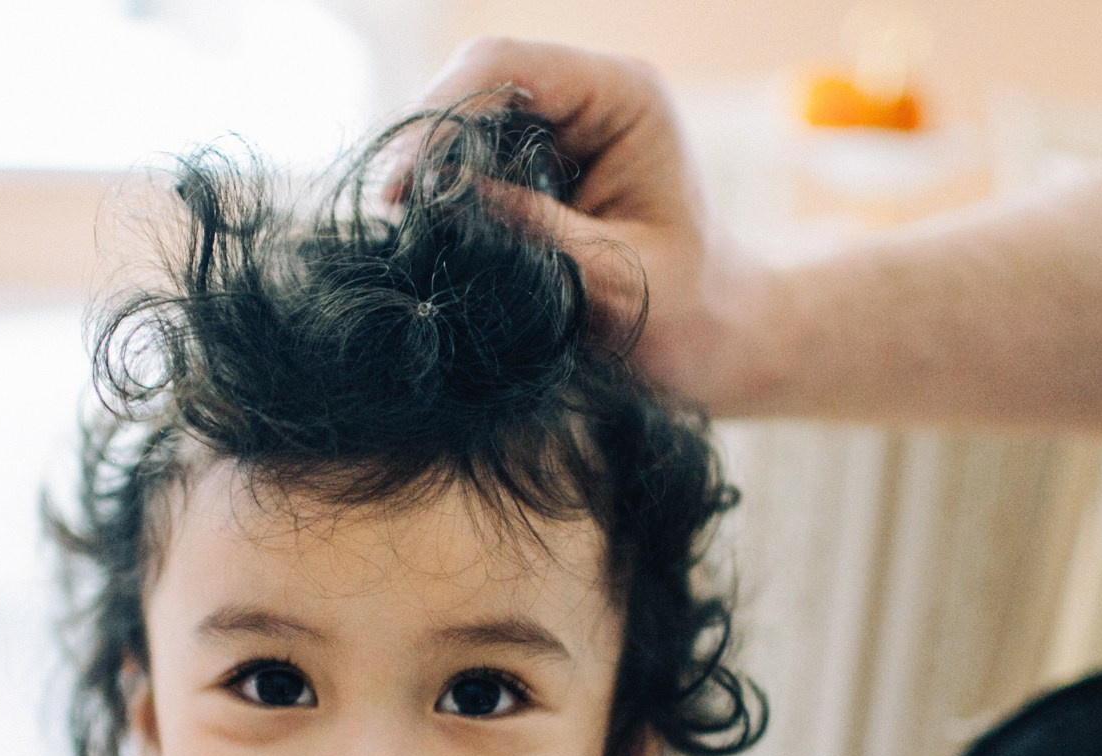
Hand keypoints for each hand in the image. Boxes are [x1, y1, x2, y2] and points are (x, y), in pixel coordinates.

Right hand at [413, 38, 771, 412]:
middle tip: (388, 206)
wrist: (714, 341)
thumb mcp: (608, 276)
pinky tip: (425, 222)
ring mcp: (563, 122)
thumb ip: (530, 228)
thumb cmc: (684, 315)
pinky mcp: (542, 159)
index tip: (401, 183)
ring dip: (429, 162)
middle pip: (476, 78)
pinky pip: (474, 152)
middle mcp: (591, 93)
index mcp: (625, 96)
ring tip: (400, 218)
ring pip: (466, 112)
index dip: (442, 114)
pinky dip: (444, 184)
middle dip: (426, 136)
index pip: (508, 67)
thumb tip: (440, 196)